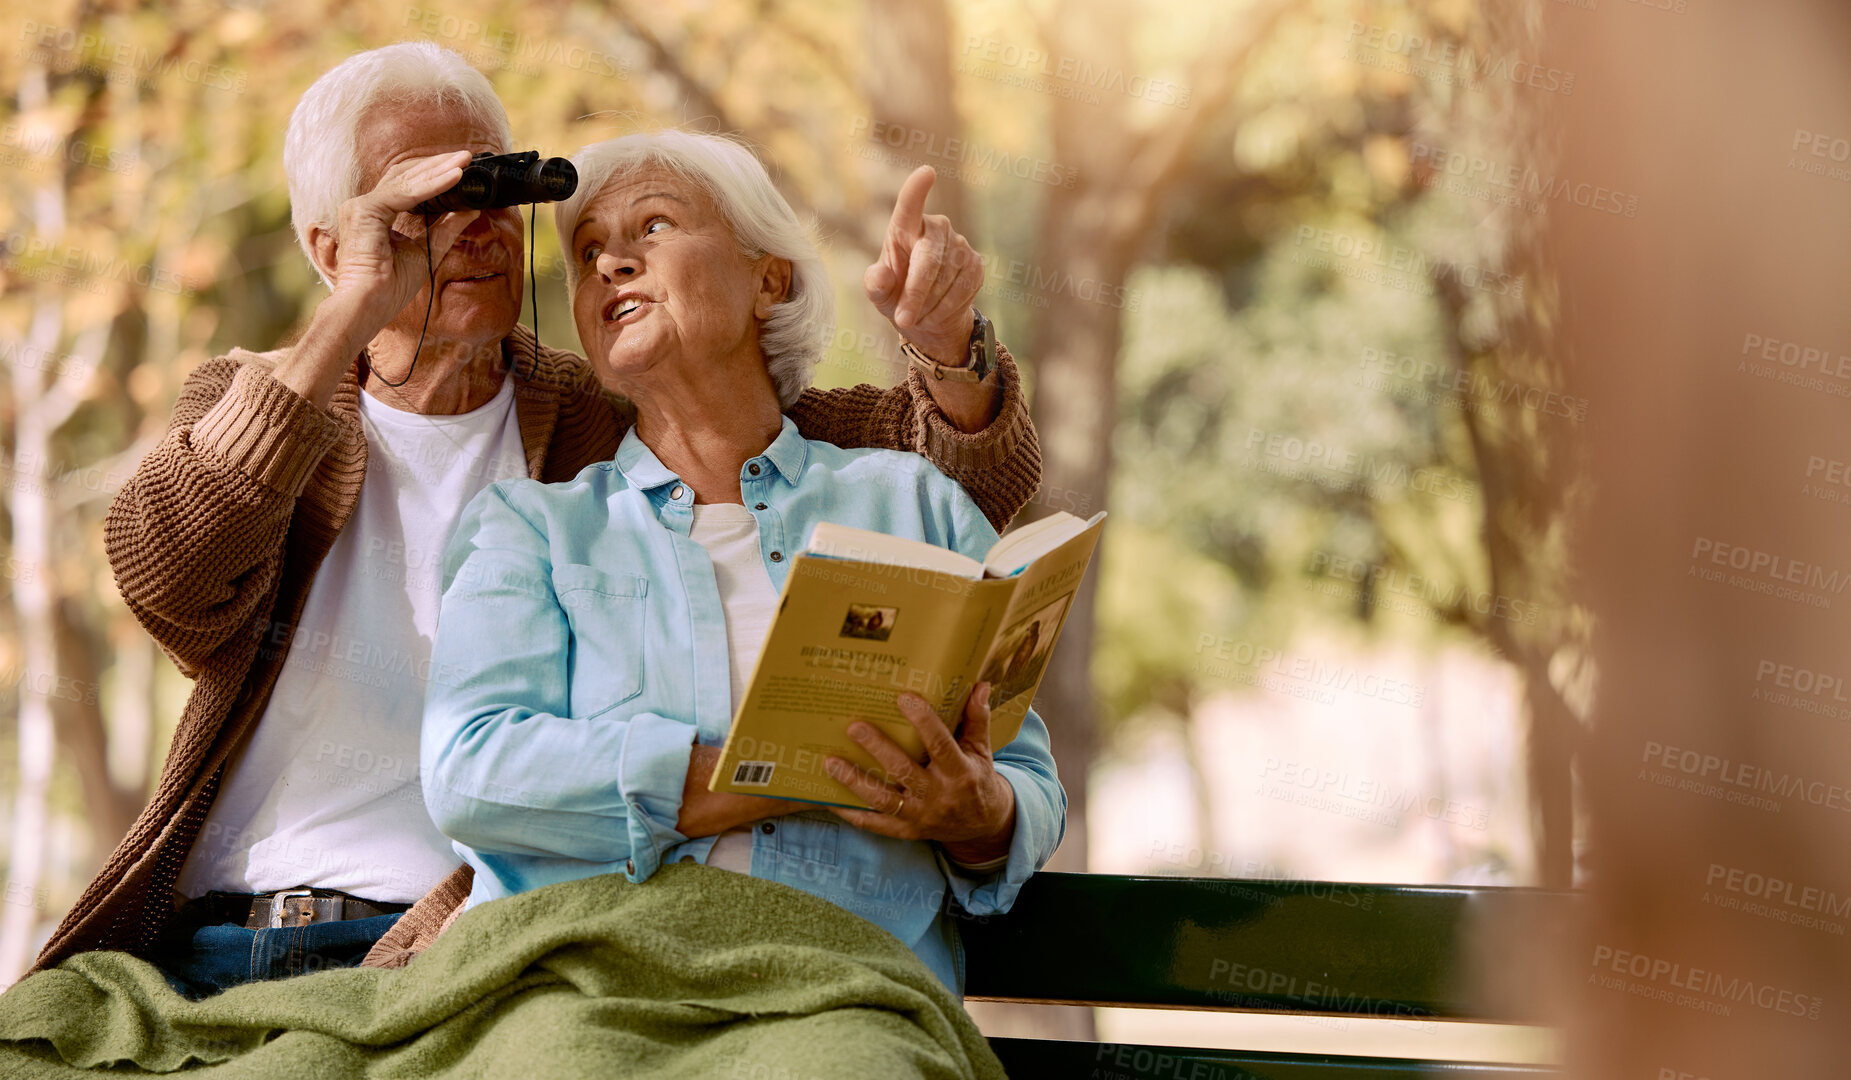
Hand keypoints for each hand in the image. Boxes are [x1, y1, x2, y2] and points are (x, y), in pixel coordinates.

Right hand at [327, 150, 483, 330]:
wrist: (368, 306)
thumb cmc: (389, 287)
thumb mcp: (427, 251)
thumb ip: (445, 229)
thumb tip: (471, 209)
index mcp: (375, 215)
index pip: (406, 185)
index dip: (433, 174)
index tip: (461, 168)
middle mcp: (365, 207)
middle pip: (405, 176)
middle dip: (438, 165)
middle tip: (467, 156)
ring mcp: (361, 206)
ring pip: (406, 180)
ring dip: (438, 169)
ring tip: (464, 162)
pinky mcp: (364, 210)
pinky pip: (404, 193)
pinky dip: (431, 185)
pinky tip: (454, 178)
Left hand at [823, 683, 1016, 855]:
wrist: (982, 827)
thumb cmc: (977, 779)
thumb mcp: (981, 751)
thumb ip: (977, 719)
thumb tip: (980, 686)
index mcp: (960, 772)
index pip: (940, 744)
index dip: (924, 722)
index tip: (904, 698)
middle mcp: (939, 795)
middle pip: (904, 771)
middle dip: (878, 748)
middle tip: (854, 726)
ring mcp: (920, 816)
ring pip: (883, 799)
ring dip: (855, 781)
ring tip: (830, 762)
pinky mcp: (906, 830)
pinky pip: (874, 824)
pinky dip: (851, 813)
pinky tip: (829, 799)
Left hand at [862, 165, 983, 366]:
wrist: (926, 315)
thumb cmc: (895, 295)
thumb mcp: (879, 293)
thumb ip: (875, 284)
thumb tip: (880, 276)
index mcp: (904, 227)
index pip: (909, 206)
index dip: (917, 190)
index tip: (926, 173)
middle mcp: (935, 228)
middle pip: (929, 257)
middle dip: (916, 292)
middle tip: (903, 321)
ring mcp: (959, 244)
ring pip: (946, 278)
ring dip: (929, 305)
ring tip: (917, 316)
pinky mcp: (976, 263)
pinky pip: (963, 288)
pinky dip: (946, 308)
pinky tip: (935, 313)